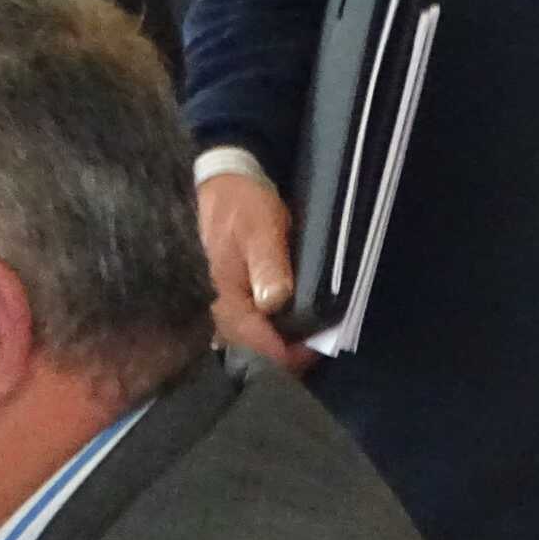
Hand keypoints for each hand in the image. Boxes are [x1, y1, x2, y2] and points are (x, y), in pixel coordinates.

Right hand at [195, 172, 314, 373]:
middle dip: (285, 355)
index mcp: (227, 298)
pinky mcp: (232, 298)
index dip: (288, 354)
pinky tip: (290, 325)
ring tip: (308, 339)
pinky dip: (272, 331)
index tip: (316, 348)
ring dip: (279, 344)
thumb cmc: (242, 205)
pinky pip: (251, 327)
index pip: (257, 344)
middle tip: (317, 345)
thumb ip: (268, 266)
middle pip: (252, 350)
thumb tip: (275, 303)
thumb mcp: (260, 230)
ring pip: (251, 341)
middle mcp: (221, 310)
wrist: (222, 184)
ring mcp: (224, 305)